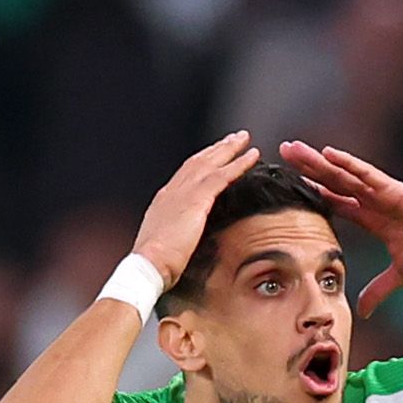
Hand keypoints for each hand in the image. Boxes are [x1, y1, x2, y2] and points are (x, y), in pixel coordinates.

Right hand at [131, 132, 259, 289]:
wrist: (148, 265)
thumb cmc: (157, 265)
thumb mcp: (167, 245)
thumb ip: (178, 235)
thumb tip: (187, 241)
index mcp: (165, 201)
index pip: (186, 174)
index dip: (202, 162)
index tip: (215, 153)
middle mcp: (173, 191)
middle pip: (198, 162)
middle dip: (217, 148)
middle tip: (234, 138)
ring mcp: (184, 193)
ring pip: (210, 162)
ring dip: (229, 148)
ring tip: (245, 139)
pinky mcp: (197, 200)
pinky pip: (222, 176)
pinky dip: (239, 163)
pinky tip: (253, 156)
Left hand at [282, 140, 402, 315]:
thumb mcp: (399, 276)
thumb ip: (378, 291)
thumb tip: (362, 312)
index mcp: (372, 218)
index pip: (335, 202)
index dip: (313, 193)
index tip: (290, 185)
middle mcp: (372, 201)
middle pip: (332, 181)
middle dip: (307, 169)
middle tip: (282, 153)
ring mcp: (381, 192)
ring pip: (342, 173)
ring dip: (317, 161)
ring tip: (293, 148)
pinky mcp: (394, 189)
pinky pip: (366, 174)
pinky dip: (347, 163)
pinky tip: (327, 153)